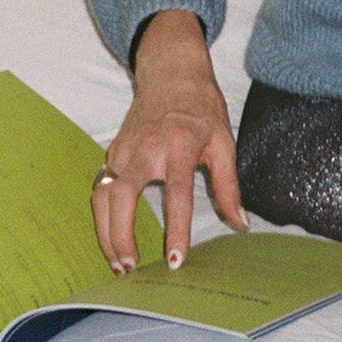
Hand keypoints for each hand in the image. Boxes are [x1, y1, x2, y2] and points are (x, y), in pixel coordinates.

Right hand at [91, 10, 246, 273]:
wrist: (172, 73)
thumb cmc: (202, 107)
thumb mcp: (224, 141)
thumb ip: (229, 185)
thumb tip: (240, 224)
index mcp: (179, 145)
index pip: (176, 194)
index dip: (177, 229)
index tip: (175, 259)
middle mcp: (146, 148)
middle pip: (123, 197)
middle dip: (121, 237)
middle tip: (130, 269)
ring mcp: (124, 149)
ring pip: (103, 196)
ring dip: (105, 233)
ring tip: (119, 264)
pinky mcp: (112, 151)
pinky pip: (101, 188)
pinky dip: (102, 217)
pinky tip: (112, 238)